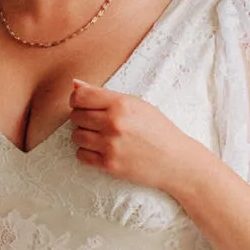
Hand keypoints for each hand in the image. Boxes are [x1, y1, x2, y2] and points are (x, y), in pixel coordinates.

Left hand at [68, 79, 191, 190]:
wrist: (175, 160)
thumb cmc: (158, 130)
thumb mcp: (137, 104)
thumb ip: (104, 94)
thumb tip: (74, 84)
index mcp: (121, 104)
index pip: (80, 96)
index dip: (76, 99)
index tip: (81, 104)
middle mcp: (113, 123)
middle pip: (76, 116)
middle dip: (82, 118)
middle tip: (96, 122)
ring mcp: (110, 145)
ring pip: (76, 136)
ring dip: (83, 136)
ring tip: (99, 136)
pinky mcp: (109, 165)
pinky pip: (81, 155)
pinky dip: (87, 153)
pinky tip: (101, 150)